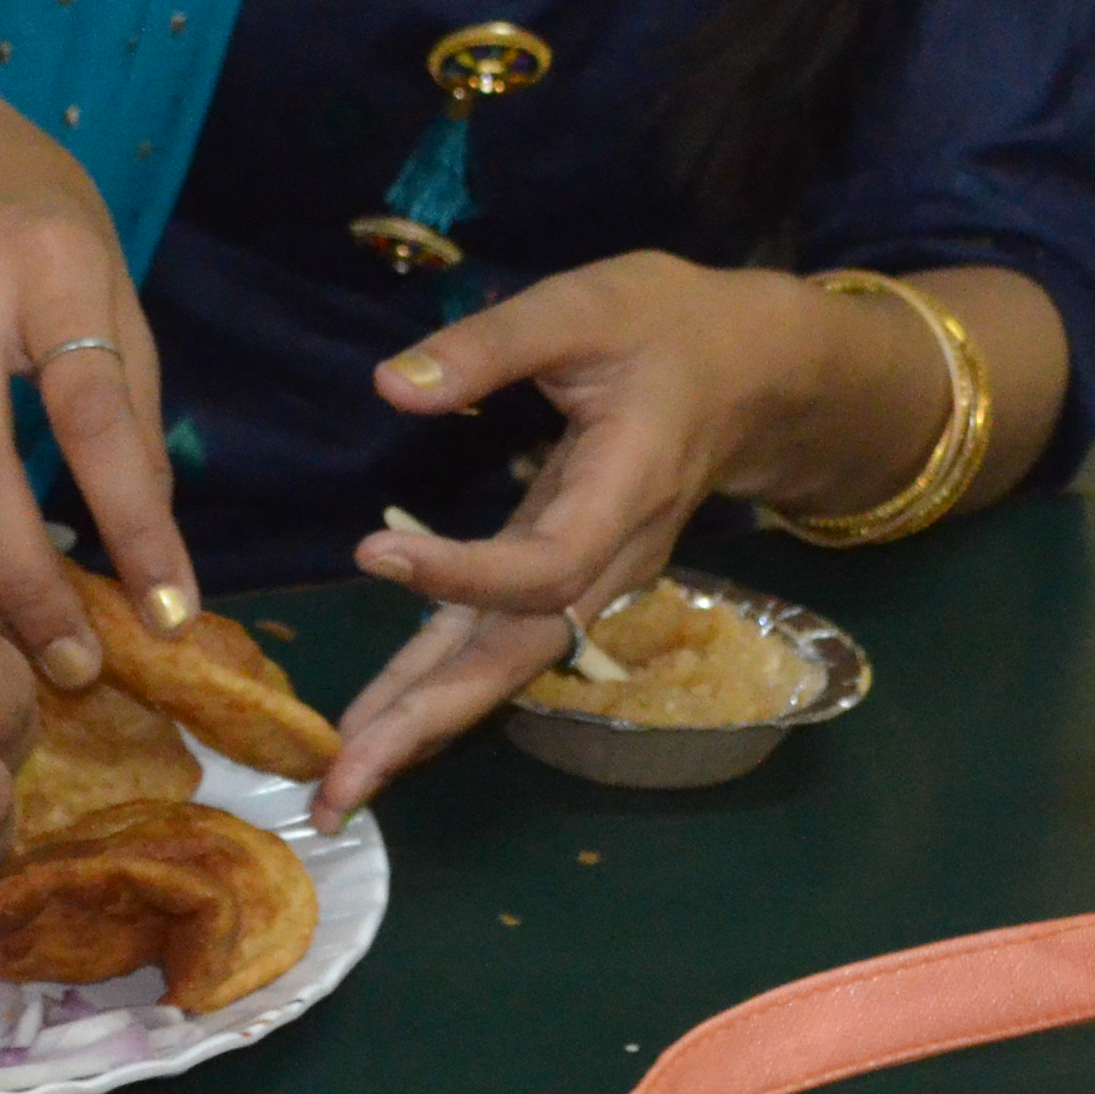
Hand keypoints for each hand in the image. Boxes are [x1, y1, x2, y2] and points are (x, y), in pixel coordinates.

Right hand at [0, 74, 200, 685]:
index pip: (90, 408)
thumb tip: (148, 532)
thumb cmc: (30, 210)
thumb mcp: (106, 273)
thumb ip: (127, 393)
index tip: (171, 610)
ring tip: (15, 662)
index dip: (133, 519)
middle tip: (73, 668)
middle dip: (26, 581)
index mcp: (43, 262)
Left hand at [314, 256, 869, 823]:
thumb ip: (491, 345)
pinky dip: (434, 687)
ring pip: (503, 666)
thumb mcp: (587, 305)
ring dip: (420, 727)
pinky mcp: (559, 576)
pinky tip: (375, 727)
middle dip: (427, 722)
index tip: (373, 550)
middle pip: (518, 658)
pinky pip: (494, 644)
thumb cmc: (672, 327)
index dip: (465, 572)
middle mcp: (611, 559)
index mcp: (626, 491)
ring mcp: (589, 579)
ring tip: (340, 788)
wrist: (754, 372)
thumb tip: (392, 385)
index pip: (546, 564)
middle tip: (341, 784)